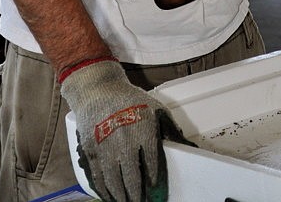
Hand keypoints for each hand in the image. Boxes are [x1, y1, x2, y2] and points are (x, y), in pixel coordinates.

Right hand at [60, 58, 190, 201]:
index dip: (154, 179)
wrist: (99, 90)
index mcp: (143, 131)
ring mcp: (106, 148)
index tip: (155, 189)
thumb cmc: (130, 100)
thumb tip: (190, 147)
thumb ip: (171, 130)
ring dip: (121, 197)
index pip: (152, 163)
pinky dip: (104, 191)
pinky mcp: (91, 150)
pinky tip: (109, 196)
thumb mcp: (155, 109)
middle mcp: (124, 142)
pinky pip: (98, 177)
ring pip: (114, 182)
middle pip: (132, 178)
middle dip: (137, 195)